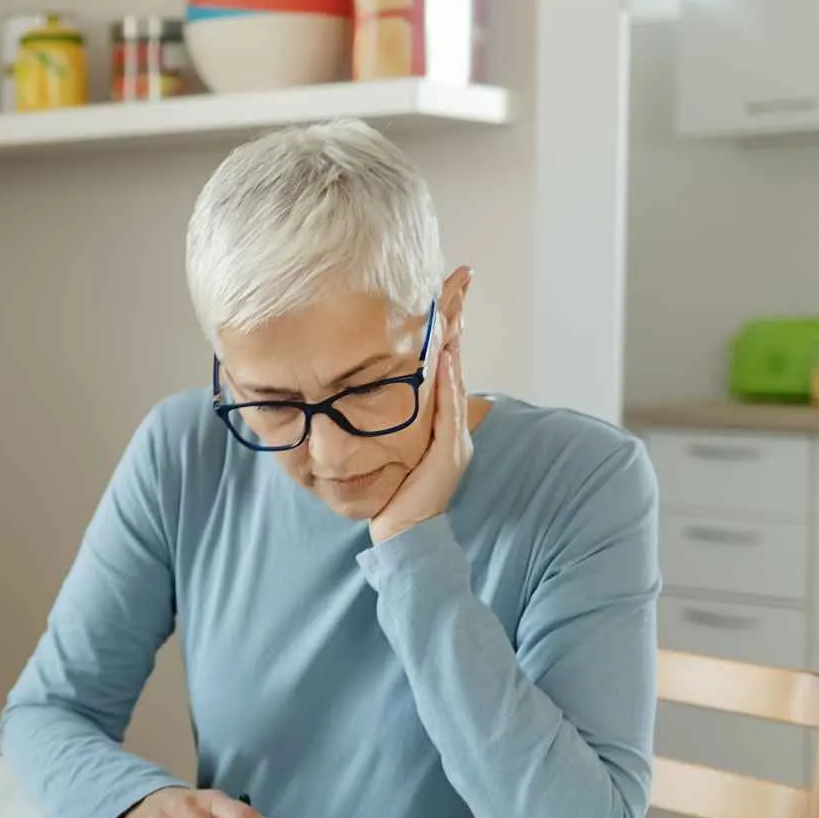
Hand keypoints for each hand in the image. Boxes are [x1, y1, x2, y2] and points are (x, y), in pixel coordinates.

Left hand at [370, 267, 473, 542]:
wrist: (405, 535)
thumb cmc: (393, 496)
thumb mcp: (382, 450)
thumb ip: (380, 423)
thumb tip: (359, 392)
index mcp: (436, 420)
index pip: (441, 363)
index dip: (444, 328)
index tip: (444, 291)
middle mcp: (451, 424)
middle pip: (455, 361)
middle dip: (457, 321)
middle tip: (460, 281)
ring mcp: (454, 437)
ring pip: (455, 379)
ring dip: (454, 342)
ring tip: (455, 307)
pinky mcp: (450, 453)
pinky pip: (451, 412)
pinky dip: (448, 384)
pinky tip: (443, 358)